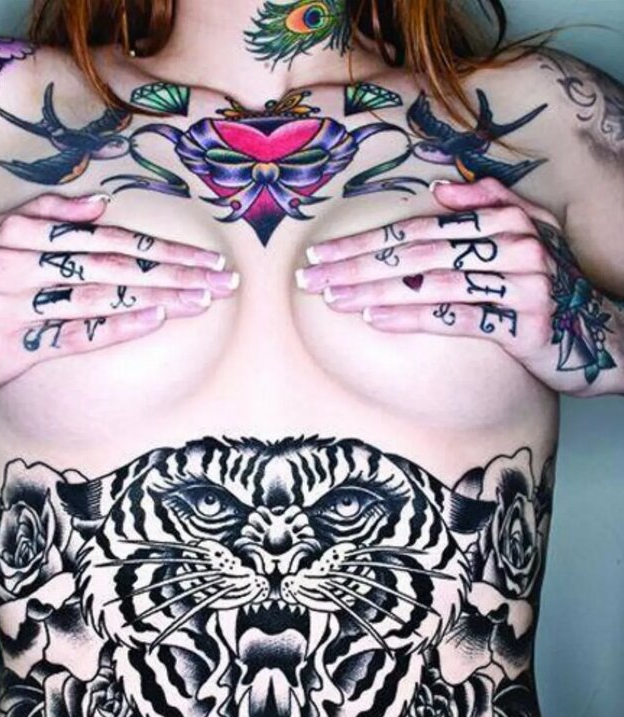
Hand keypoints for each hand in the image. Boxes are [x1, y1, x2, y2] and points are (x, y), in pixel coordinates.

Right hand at [0, 192, 237, 396]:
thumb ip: (47, 217)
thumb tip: (99, 205)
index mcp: (24, 230)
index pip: (111, 239)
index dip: (165, 248)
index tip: (209, 260)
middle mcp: (19, 259)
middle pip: (116, 264)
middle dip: (176, 272)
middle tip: (224, 281)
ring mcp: (16, 301)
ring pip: (103, 295)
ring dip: (159, 297)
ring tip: (203, 300)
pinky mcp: (14, 344)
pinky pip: (77, 332)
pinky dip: (118, 324)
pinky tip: (156, 321)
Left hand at [296, 177, 621, 393]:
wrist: (603, 339)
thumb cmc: (548, 293)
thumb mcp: (527, 240)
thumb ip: (489, 208)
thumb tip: (441, 190)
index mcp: (504, 219)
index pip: (419, 228)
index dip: (366, 240)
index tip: (319, 254)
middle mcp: (515, 242)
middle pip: (418, 252)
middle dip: (357, 264)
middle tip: (310, 277)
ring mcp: (523, 281)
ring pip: (432, 283)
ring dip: (375, 289)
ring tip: (331, 298)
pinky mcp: (526, 323)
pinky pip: (458, 317)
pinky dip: (413, 317)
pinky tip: (374, 319)